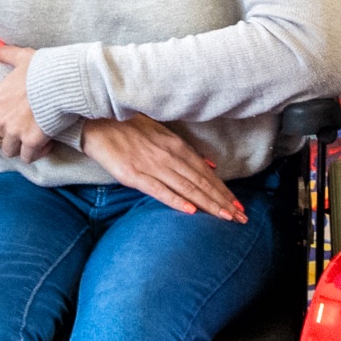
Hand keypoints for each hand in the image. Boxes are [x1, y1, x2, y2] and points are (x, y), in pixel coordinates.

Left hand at [0, 37, 49, 158]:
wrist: (63, 81)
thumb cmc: (43, 68)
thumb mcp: (23, 57)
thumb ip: (7, 54)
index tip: (3, 126)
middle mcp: (2, 118)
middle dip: (9, 138)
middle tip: (23, 132)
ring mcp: (15, 131)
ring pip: (9, 151)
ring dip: (21, 148)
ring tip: (33, 141)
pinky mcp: (31, 141)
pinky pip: (28, 157)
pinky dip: (36, 153)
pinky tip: (46, 144)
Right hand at [73, 113, 245, 222]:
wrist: (99, 122)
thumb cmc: (130, 128)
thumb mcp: (163, 134)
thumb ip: (187, 151)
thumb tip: (211, 164)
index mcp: (177, 146)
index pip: (207, 173)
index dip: (224, 191)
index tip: (239, 206)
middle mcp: (170, 156)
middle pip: (202, 183)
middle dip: (223, 201)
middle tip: (241, 217)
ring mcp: (152, 166)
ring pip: (187, 188)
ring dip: (209, 204)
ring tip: (225, 218)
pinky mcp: (134, 175)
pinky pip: (159, 190)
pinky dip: (176, 200)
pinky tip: (191, 210)